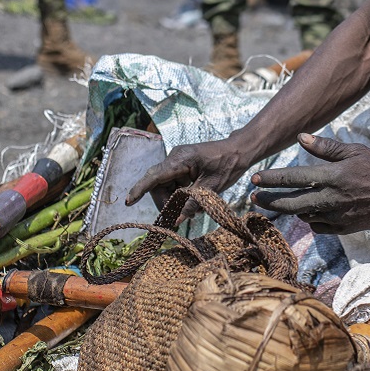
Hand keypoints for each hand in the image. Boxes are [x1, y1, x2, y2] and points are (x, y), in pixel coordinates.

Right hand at [124, 138, 251, 210]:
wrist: (241, 151)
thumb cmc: (228, 164)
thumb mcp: (212, 187)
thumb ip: (193, 203)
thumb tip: (176, 220)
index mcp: (180, 159)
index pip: (154, 176)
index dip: (140, 189)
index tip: (129, 201)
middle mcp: (175, 159)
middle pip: (159, 185)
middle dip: (167, 203)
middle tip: (179, 217)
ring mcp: (179, 163)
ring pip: (167, 187)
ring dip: (176, 201)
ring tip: (194, 209)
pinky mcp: (184, 168)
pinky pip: (176, 185)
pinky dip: (183, 196)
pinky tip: (196, 201)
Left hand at [249, 133, 369, 233]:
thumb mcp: (354, 151)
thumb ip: (325, 147)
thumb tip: (300, 138)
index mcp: (332, 176)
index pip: (294, 178)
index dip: (272, 179)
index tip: (254, 179)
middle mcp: (330, 198)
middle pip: (291, 203)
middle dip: (269, 201)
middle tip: (253, 198)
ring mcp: (335, 216)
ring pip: (303, 214)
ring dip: (289, 209)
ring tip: (278, 203)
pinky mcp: (342, 228)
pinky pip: (317, 225)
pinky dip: (309, 219)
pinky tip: (308, 212)